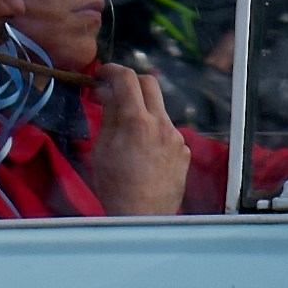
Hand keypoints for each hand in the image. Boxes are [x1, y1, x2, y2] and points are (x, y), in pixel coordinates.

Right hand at [83, 60, 188, 216]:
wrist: (144, 217)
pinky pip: (168, 132)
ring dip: (143, 111)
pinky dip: (154, 133)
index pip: (127, 78)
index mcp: (137, 121)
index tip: (102, 75)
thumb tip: (108, 92)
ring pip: (159, 110)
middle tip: (116, 92)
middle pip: (150, 83)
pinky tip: (144, 154)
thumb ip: (109, 115)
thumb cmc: (115, 186)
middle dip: (131, 82)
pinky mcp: (185, 150)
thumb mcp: (102, 149)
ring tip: (128, 134)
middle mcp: (162, 124)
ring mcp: (177, 137)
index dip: (112, 70)